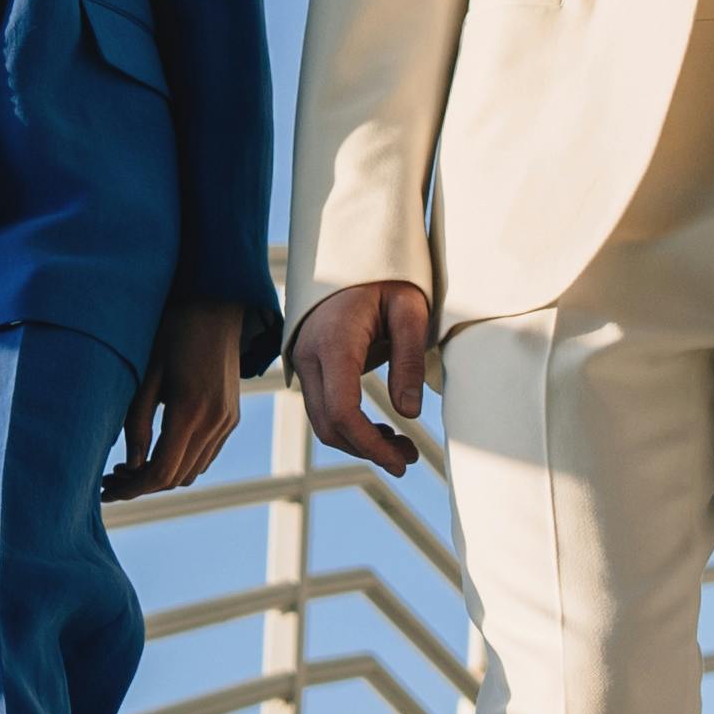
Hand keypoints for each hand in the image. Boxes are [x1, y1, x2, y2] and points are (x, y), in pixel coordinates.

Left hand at [113, 297, 247, 496]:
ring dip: (162, 476)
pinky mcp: (231, 418)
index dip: (132, 488)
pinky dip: (180, 463)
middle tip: (110, 478)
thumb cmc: (171, 332)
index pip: (161, 472)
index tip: (106, 488)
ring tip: (129, 467)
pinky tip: (156, 451)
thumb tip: (132, 464)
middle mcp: (214, 423)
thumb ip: (137, 421)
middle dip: (141, 485)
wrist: (215, 308)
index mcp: (190, 411)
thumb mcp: (145, 373)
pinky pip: (206, 456)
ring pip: (193, 472)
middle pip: (177, 478)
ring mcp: (227, 422)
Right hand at [291, 278, 435, 475]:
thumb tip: (409, 413)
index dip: (370, 445)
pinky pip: (322, 406)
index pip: (342, 410)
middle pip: (328, 424)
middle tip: (408, 459)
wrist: (353, 250)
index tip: (400, 463)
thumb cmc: (388, 275)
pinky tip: (380, 430)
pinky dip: (348, 426)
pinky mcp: (309, 363)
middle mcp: (309, 354)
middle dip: (367, 449)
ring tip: (401, 448)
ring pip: (322, 420)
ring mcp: (303, 359)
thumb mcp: (410, 309)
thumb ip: (409, 359)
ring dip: (358, 442)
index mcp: (334, 341)